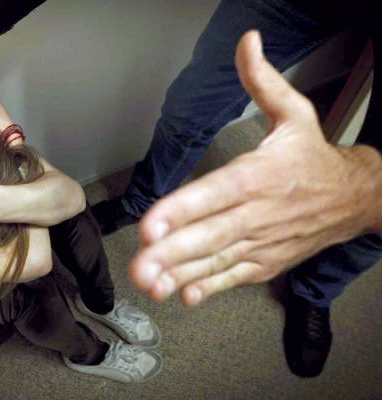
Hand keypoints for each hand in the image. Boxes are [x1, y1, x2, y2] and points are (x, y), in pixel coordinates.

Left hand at [129, 30, 381, 305]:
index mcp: (259, 175)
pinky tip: (184, 295)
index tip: (152, 225)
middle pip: (211, 234)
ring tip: (150, 286)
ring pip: (216, 260)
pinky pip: (234, 276)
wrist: (353, 198)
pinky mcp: (264, 261)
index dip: (183, 210)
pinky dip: (209, 287)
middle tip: (140, 267)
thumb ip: (262, 82)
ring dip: (181, 275)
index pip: (215, 193)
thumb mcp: (295, 113)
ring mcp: (261, 241)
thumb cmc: (313, 158)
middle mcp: (258, 212)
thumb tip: (247, 43)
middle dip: (172, 253)